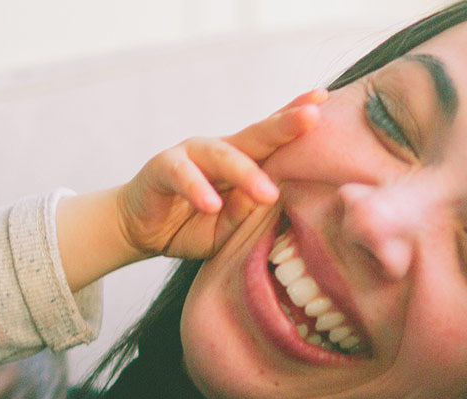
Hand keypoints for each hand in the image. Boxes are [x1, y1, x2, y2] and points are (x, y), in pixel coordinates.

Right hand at [56, 90, 325, 290]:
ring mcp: (191, 154)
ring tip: (266, 193)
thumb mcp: (228, 228)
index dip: (297, 119)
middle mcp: (221, 149)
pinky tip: (210, 204)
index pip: (275, 137)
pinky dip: (196, 189)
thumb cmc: (192, 224)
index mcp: (244, 160)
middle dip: (284, 125)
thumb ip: (247, 213)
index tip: (325, 100)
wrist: (141, 228)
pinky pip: (182, 174)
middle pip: (256, 134)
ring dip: (245, 173)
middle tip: (312, 117)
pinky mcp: (163, 167)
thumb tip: (269, 197)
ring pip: (222, 154)